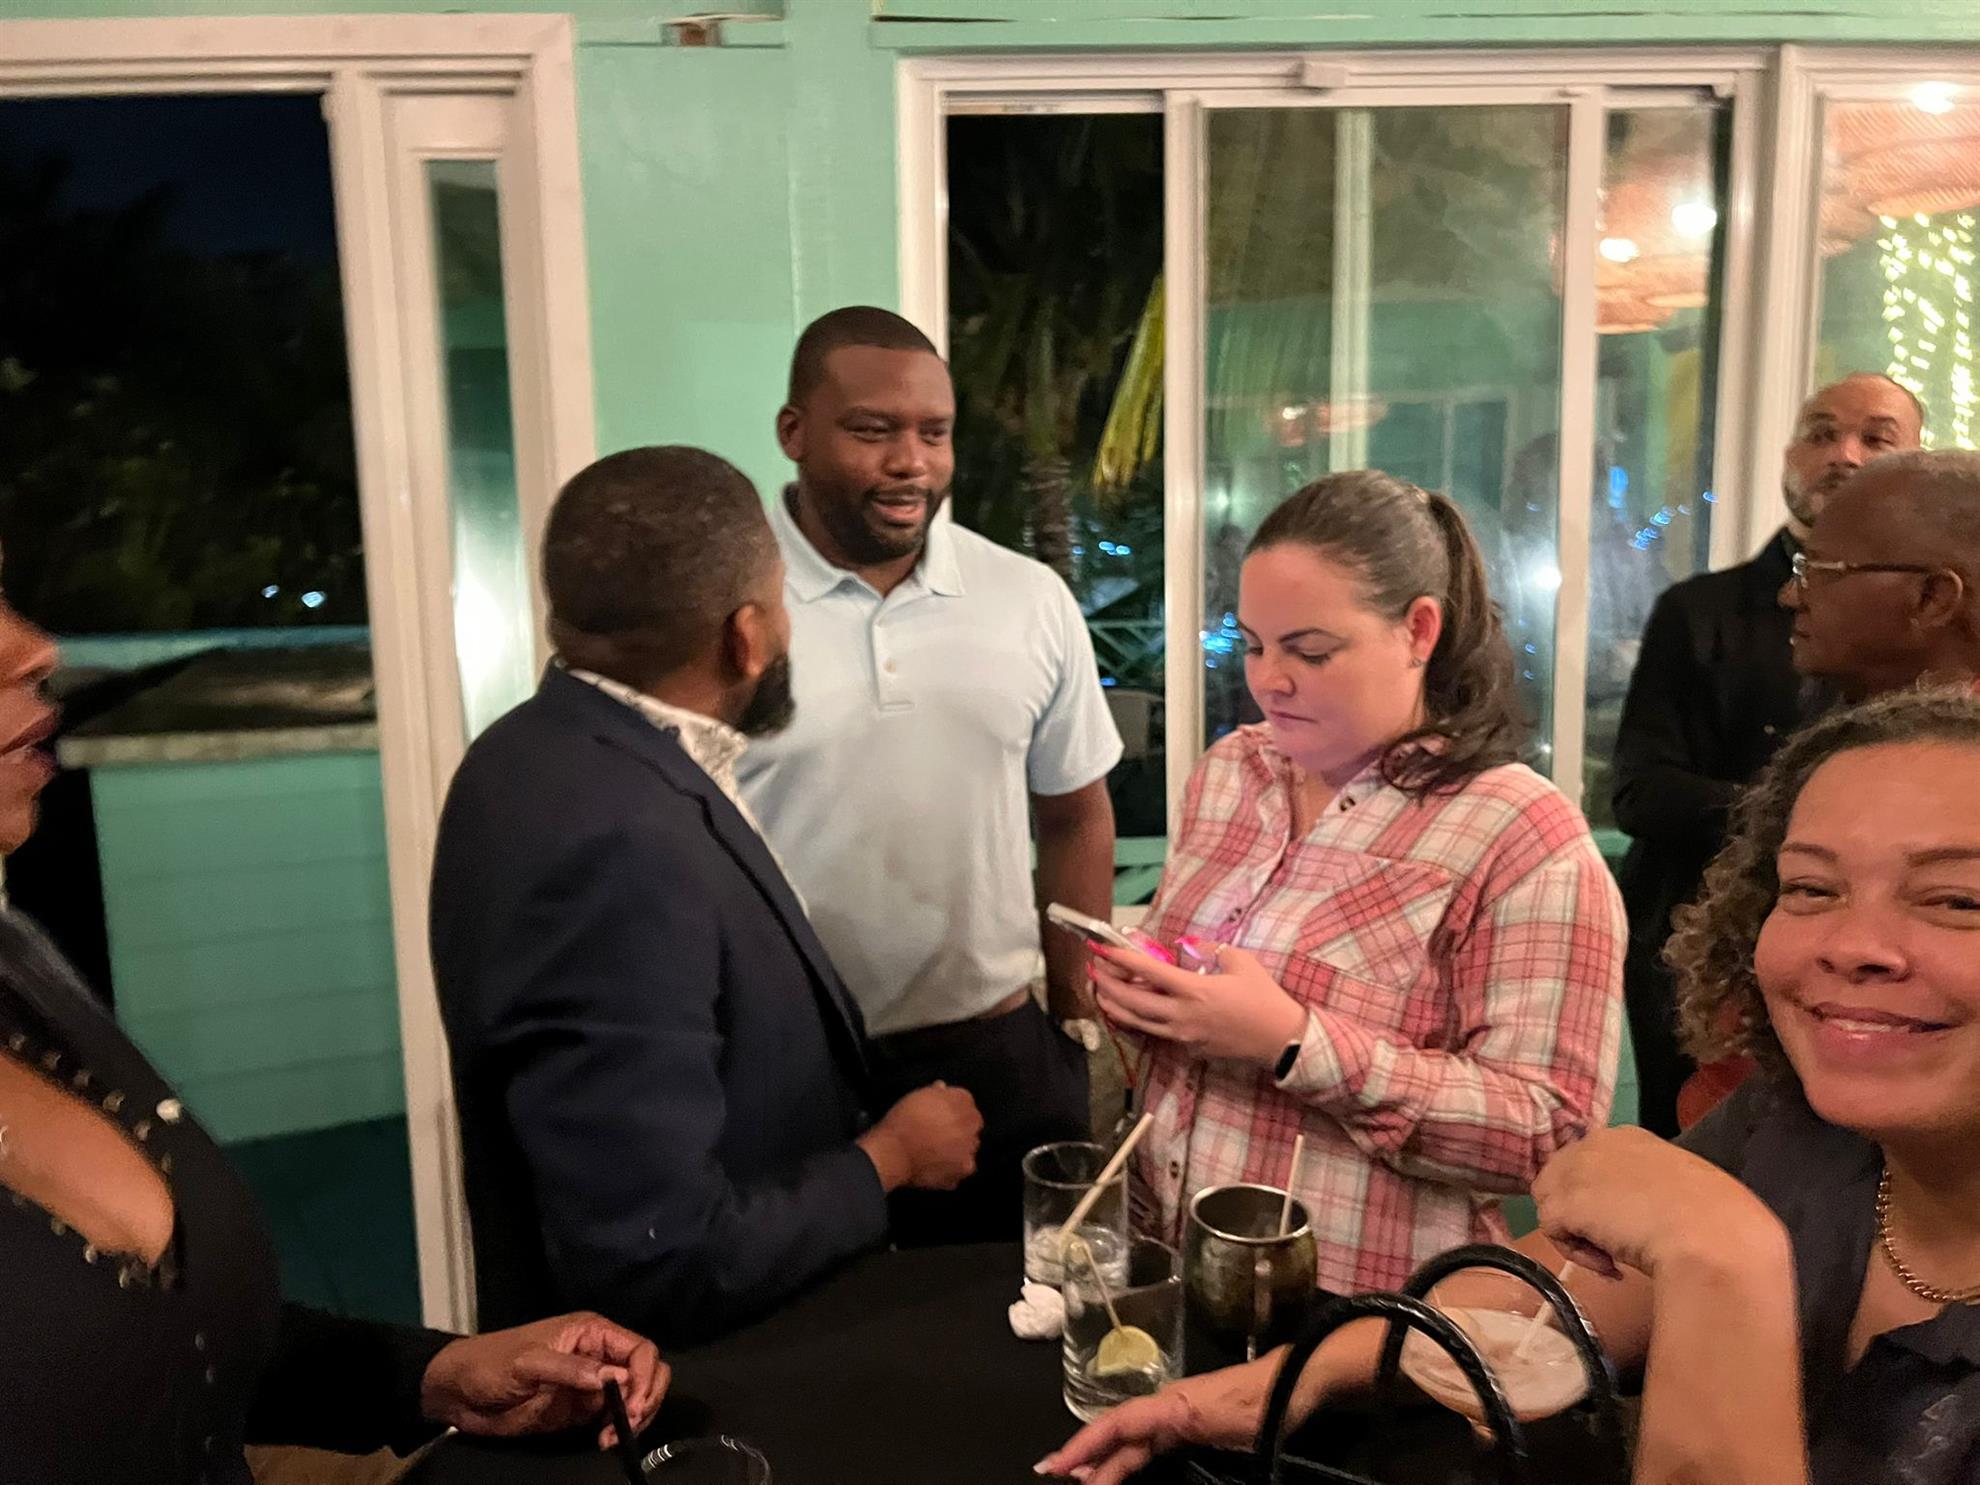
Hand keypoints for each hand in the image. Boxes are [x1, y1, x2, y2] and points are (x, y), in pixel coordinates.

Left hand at [419, 1311, 667, 1449]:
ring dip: (634, 1418)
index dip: (644, 1376)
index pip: (639, 1349)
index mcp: (591, 1332)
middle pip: (646, 1372)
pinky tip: (604, 1441)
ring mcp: (591, 1385)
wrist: (458, 1391)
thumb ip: (572, 1369)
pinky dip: (618, 1431)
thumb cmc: (490, 1364)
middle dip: (646, 1397)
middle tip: (628, 1424)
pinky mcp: (580, 1411)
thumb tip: (618, 1379)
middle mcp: (598, 1356)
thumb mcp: (528, 1361)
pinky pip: (613, 1418)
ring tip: (612, 1438)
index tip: (633, 1406)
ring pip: (635, 1397)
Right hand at [860, 1081, 982, 1191]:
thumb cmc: (902, 1122)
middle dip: (960, 1127)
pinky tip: (935, 1165)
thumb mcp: (917, 1096)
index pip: (966, 1102)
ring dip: (958, 1148)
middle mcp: (970, 1126)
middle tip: (938, 1133)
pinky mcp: (961, 1172)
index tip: (942, 1114)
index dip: (952, 1108)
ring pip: (969, 1147)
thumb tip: (942, 1089)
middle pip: (972, 1124)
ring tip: (935, 1150)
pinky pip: (961, 1169)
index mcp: (960, 1102)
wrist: (893, 1153)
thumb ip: (936, 1092)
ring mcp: (967, 1151)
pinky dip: (951, 1168)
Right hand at [1033, 1360, 1278, 1483]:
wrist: (1292, 1386)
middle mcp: (1168, 1408)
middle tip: (1055, 1478)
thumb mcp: (1218, 1419)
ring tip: (1080, 1479)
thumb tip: (1139, 1433)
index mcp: (1170, 1405)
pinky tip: (1122, 1469)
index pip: (1118, 1425)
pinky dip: (1128, 1457)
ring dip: (1105, 1461)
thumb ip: (1181, 1424)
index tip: (1057, 1466)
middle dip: (1087, 1458)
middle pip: (1119, 1436)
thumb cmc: (1260, 1405)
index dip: (1085, 1445)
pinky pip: (1149, 1443)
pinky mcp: (1191, 1425)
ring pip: (1132, 1441)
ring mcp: (1179, 1416)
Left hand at [1089, 940, 1306, 1066]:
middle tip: (1093, 969)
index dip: (1120, 958)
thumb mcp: (1240, 961)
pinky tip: (1127, 1012)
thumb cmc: (1263, 998)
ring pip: (1136, 1023)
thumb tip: (1188, 944)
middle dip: (1106, 984)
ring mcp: (1182, 1036)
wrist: (1280, 1040)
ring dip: (1113, 1006)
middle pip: (1130, 1001)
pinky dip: (1135, 1022)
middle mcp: (1181, 1015)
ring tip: (1100, 992)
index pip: (1146, 971)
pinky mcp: (1187, 1049)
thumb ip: (1210, 949)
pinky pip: (1153, 1034)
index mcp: (1194, 990)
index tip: (1101, 948)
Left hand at [1531, 1126, 1784, 1280]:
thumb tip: (1646, 1209)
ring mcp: (1575, 1170)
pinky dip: (1577, 1254)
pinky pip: (1552, 1231)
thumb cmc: (1715, 1217)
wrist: (1712, 1236)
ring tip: (1615, 1258)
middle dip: (1580, 1214)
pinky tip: (1612, 1265)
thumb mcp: (1682, 1186)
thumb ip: (1653, 1187)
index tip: (1627, 1224)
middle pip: (1560, 1180)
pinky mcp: (1565, 1202)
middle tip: (1614, 1245)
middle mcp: (1595, 1143)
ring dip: (1578, 1235)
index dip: (1600, 1198)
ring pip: (1551, 1204)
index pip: (1589, 1164)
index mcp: (1627, 1138)